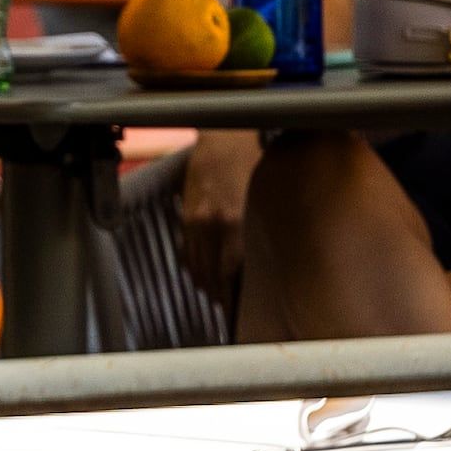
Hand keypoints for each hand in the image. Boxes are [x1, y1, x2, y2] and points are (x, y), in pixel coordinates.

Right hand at [171, 128, 260, 304]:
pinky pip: (187, 251)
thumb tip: (264, 263)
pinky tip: (203, 275)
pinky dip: (194, 267)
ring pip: (196, 265)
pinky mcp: (186, 216)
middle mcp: (213, 225)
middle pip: (212, 274)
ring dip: (206, 285)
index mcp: (235, 223)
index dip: (234, 297)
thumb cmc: (252, 165)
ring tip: (217, 297)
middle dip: (220, 296)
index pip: (231, 273)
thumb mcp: (263, 199)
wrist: (222, 138)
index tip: (242, 311)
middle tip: (231, 311)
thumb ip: (260, 231)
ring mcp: (196, 221)